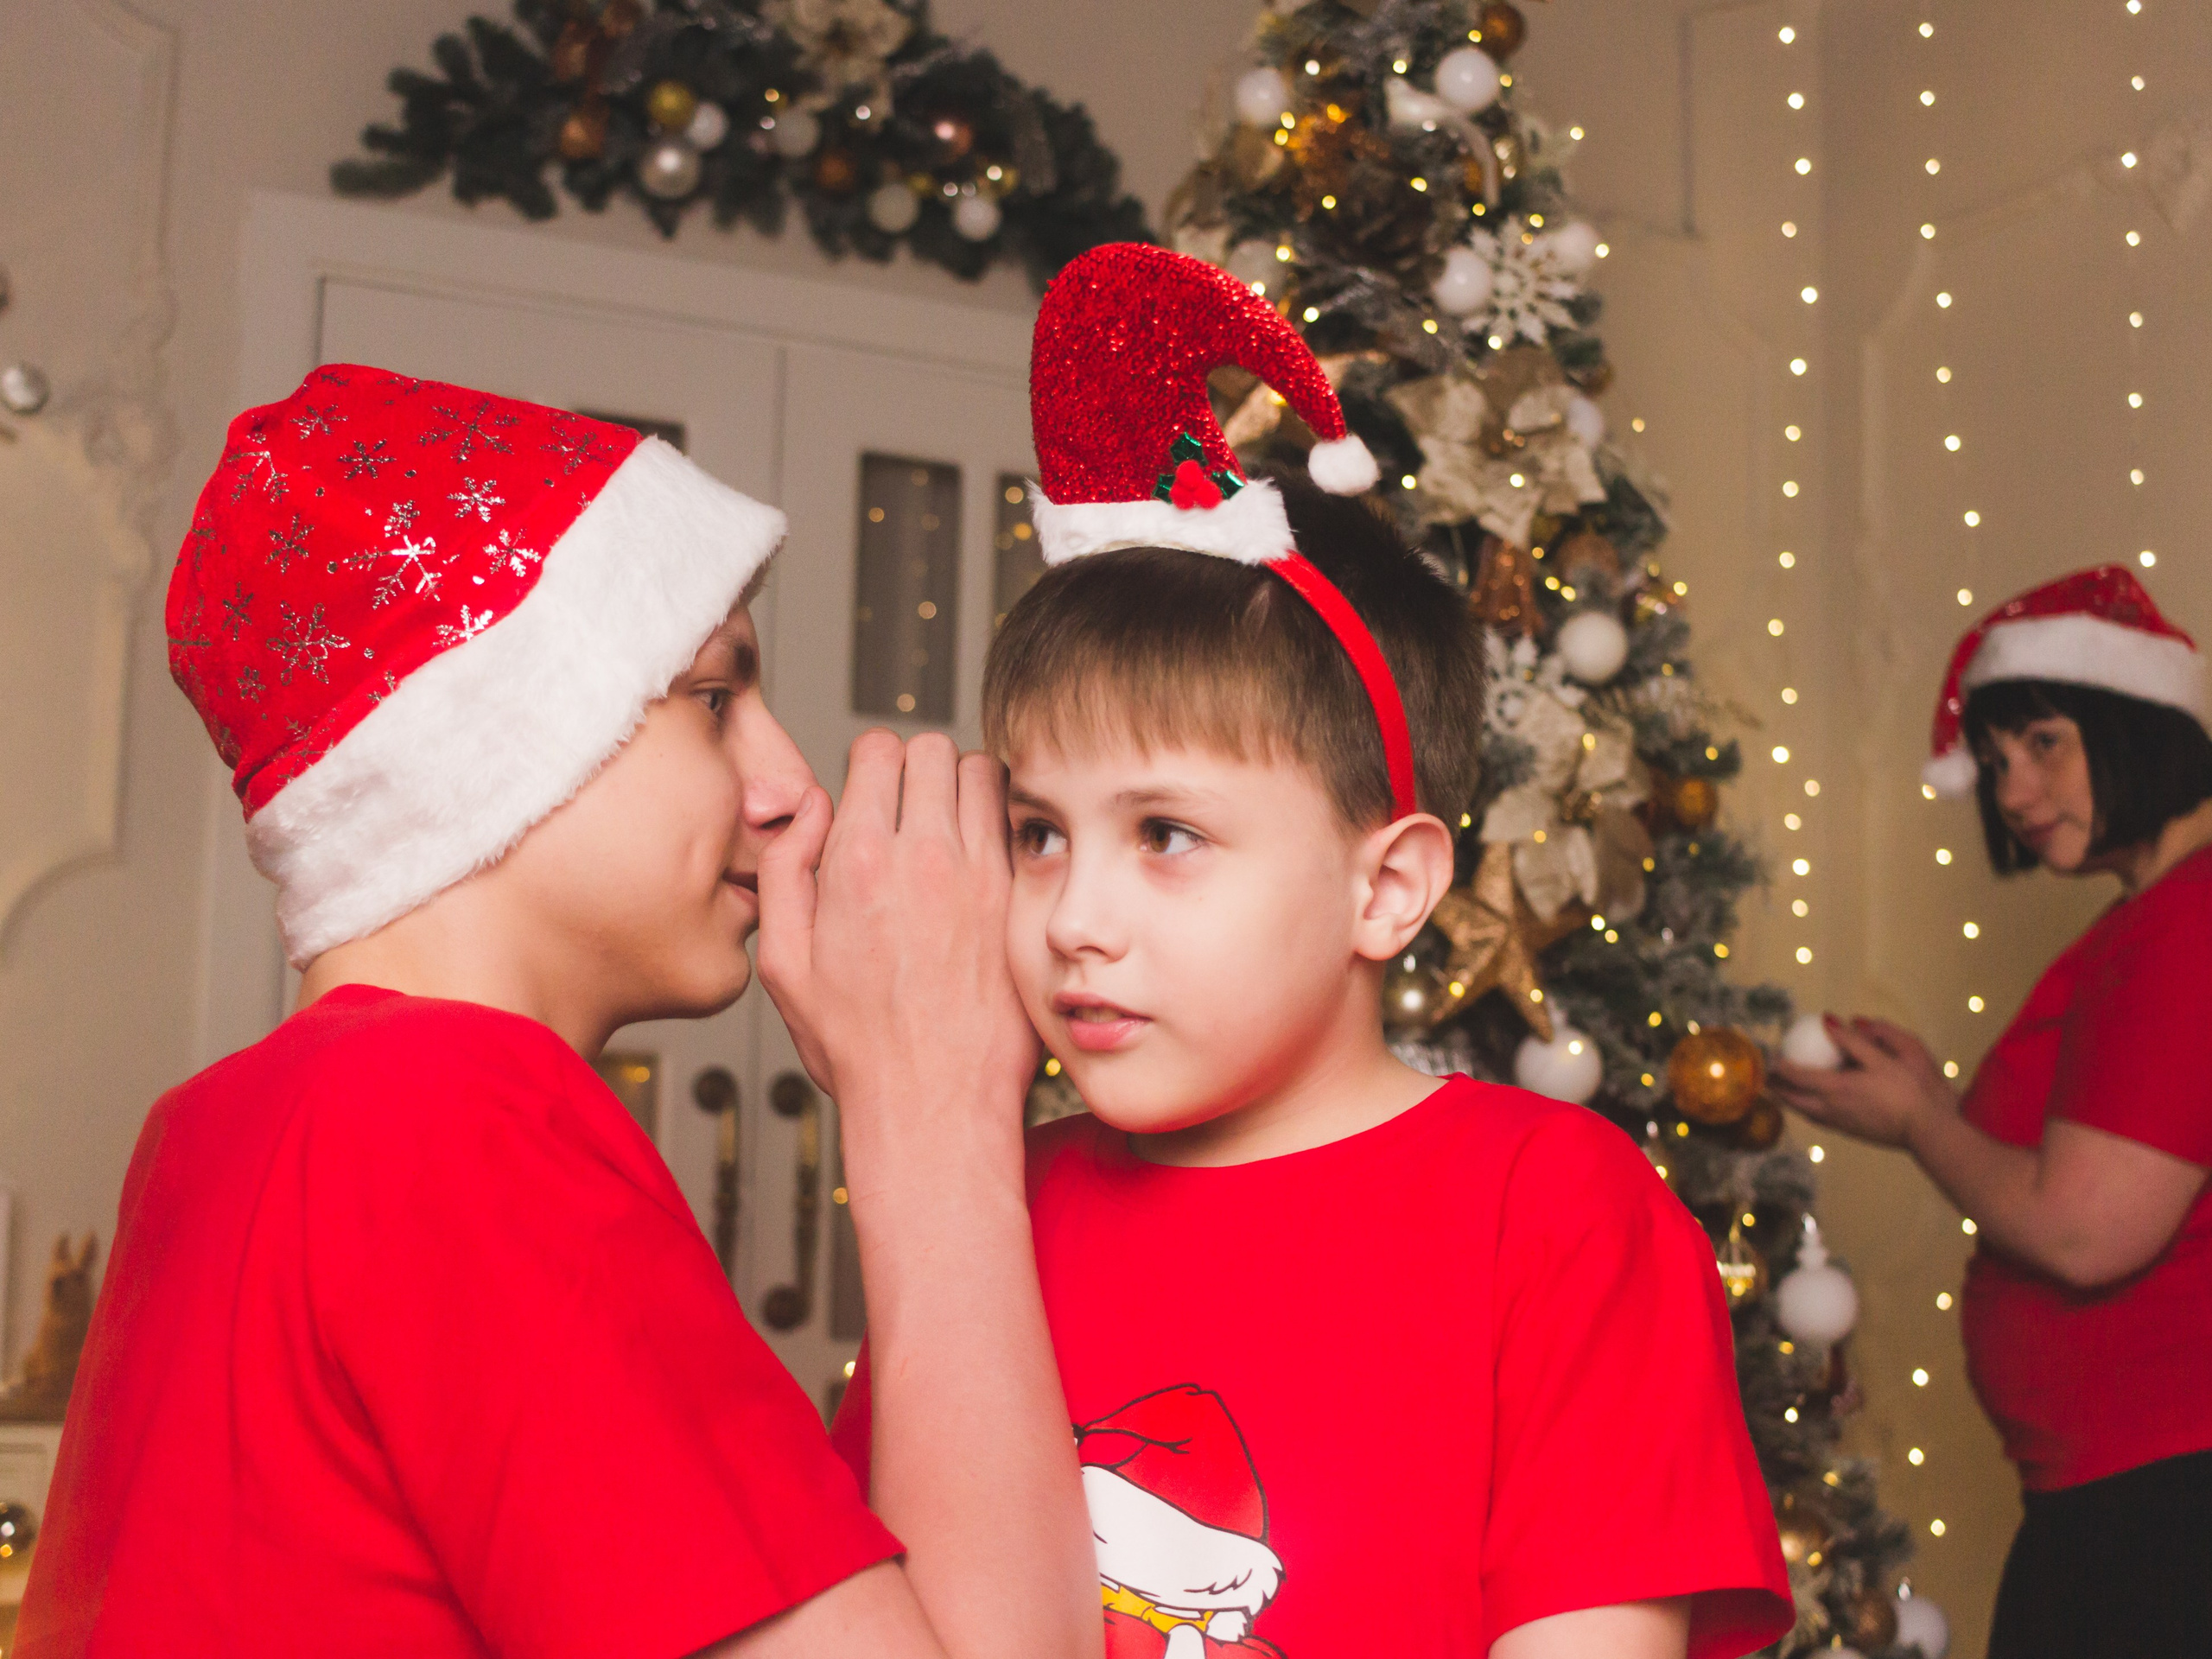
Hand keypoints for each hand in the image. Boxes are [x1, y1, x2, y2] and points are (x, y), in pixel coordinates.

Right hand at [755, 730, 1037, 1168]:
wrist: (933, 1105)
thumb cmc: (858, 1047)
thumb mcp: (784, 962)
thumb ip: (786, 868)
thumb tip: (812, 806)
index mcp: (856, 862)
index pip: (876, 749)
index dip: (868, 765)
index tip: (868, 795)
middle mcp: (922, 858)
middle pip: (931, 747)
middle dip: (914, 765)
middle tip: (906, 806)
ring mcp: (979, 876)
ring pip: (982, 771)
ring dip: (960, 786)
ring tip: (945, 826)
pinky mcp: (1018, 901)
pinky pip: (1017, 821)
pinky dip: (998, 823)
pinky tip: (979, 859)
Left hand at [1768, 1016, 1956, 1150]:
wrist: (1930, 1130)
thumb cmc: (1911, 1089)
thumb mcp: (1883, 1057)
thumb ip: (1853, 1040)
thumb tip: (1828, 1020)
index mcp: (1836, 1089)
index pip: (1796, 1077)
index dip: (1781, 1067)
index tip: (1771, 1055)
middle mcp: (1832, 1110)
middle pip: (1793, 1100)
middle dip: (1778, 1088)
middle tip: (1769, 1076)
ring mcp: (1842, 1125)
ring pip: (1806, 1113)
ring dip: (1791, 1101)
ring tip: (1784, 1090)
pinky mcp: (1853, 1133)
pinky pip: (1821, 1120)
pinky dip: (1808, 1110)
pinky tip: (1814, 1105)